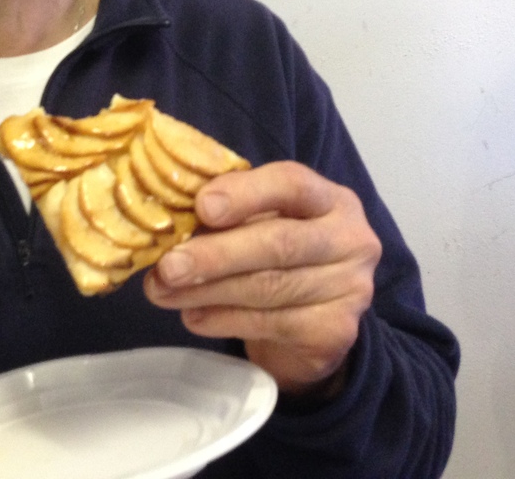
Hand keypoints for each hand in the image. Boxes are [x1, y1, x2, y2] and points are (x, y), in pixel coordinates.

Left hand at [143, 161, 381, 397]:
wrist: (314, 327)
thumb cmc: (279, 258)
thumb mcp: (263, 223)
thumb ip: (232, 214)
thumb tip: (173, 219)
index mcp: (331, 199)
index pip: (292, 184)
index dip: (245, 193)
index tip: (201, 207)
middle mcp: (351, 240)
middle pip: (278, 243)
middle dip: (215, 254)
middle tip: (168, 266)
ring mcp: (350, 289)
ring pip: (268, 287)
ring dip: (207, 291)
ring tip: (163, 292)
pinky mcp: (335, 332)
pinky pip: (270, 323)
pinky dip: (223, 320)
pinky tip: (193, 317)